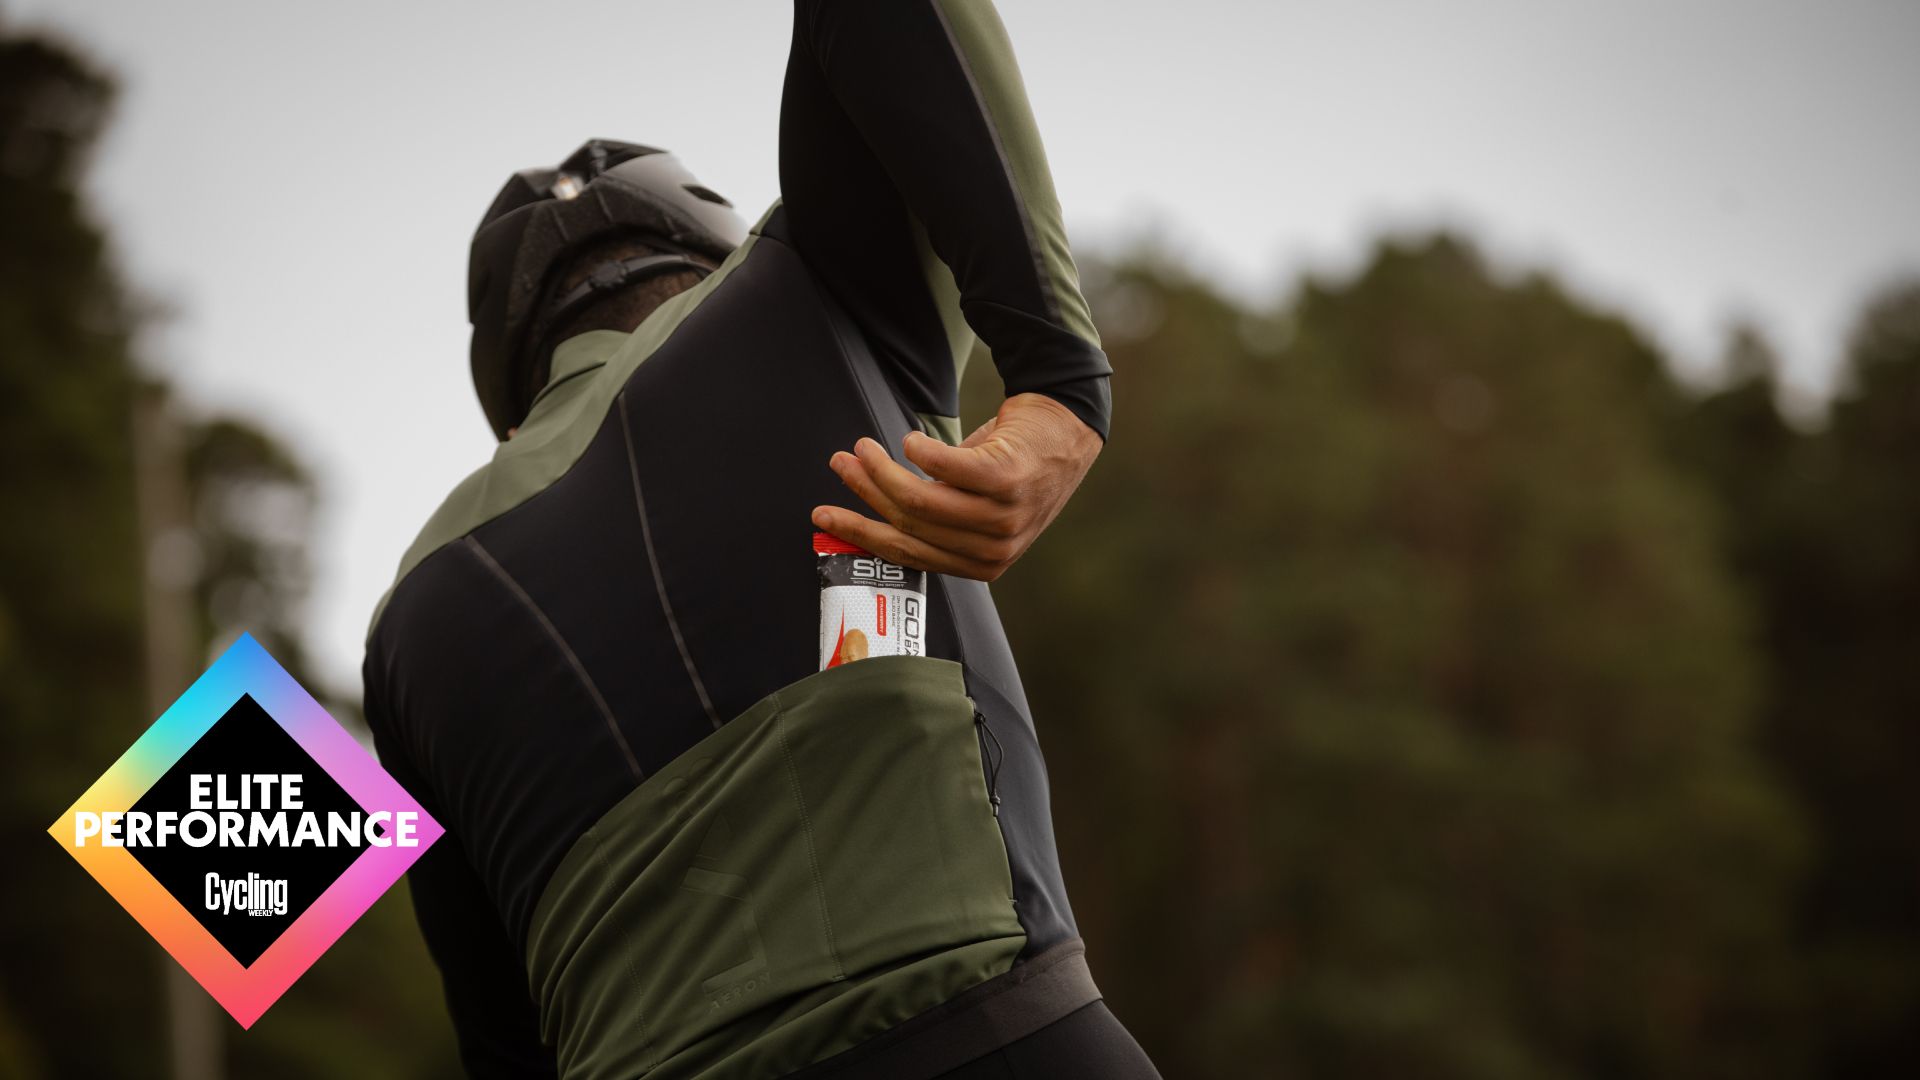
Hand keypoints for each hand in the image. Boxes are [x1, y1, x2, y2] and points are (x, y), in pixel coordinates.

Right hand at [811, 393, 1101, 581]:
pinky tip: (909, 440)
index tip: (825, 515)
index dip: (860, 533)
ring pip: (921, 499)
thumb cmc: (1015, 466)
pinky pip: (945, 467)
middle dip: (865, 492)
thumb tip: (873, 509)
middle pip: (909, 524)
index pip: (908, 554)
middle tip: (841, 464)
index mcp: (982, 564)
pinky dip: (919, 451)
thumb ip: (938, 520)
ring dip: (883, 469)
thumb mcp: (979, 510)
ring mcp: (1004, 515)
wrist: (1067, 428)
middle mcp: (995, 547)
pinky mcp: (1008, 477)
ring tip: (863, 446)